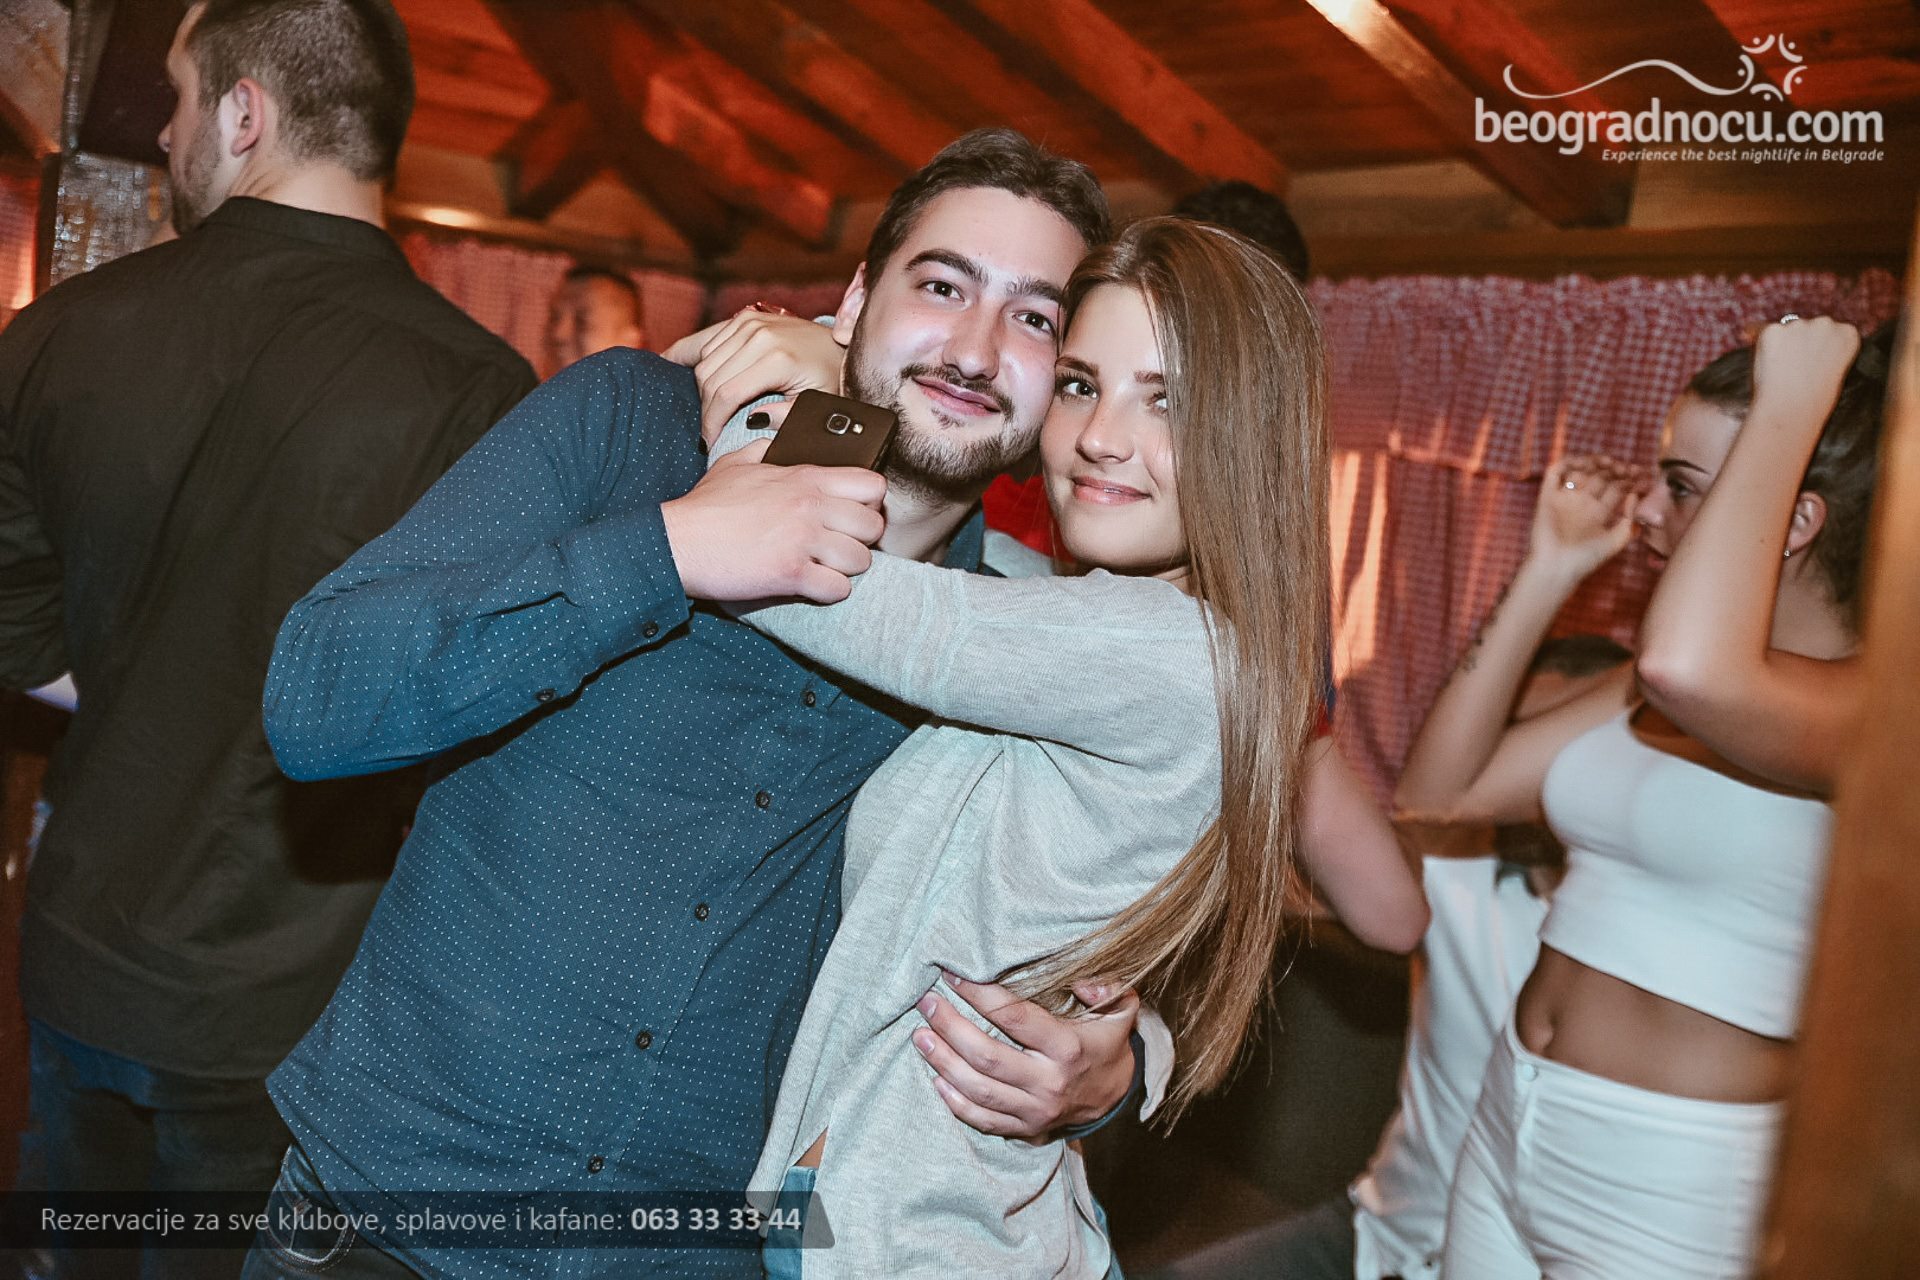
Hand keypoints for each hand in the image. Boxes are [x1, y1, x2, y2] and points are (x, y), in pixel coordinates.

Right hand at [661, 439, 884, 602]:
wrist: (678, 542)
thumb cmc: (705, 506)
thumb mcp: (736, 463)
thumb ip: (765, 448)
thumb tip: (776, 439)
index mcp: (804, 477)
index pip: (872, 485)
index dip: (870, 503)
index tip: (854, 513)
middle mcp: (811, 506)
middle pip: (873, 526)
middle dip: (861, 539)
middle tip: (841, 545)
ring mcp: (803, 541)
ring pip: (862, 560)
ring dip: (846, 568)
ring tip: (826, 567)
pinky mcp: (791, 574)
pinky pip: (838, 589)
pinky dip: (829, 591)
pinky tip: (812, 585)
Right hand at [688, 310, 846, 445]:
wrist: (840, 346)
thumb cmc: (829, 380)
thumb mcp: (815, 405)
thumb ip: (787, 418)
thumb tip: (754, 420)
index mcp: (777, 358)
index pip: (727, 393)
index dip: (712, 422)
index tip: (709, 443)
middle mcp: (760, 335)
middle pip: (710, 377)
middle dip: (705, 410)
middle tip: (710, 432)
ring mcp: (750, 322)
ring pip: (705, 361)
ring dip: (701, 389)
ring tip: (711, 411)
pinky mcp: (744, 317)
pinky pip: (707, 343)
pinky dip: (700, 364)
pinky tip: (698, 381)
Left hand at [911, 972, 1139, 1137]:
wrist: (1117, 1096)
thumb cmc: (1107, 1043)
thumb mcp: (1121, 1010)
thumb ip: (1110, 988)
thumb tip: (1081, 981)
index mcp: (1067, 1049)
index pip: (1014, 1018)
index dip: (980, 995)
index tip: (954, 974)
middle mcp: (1048, 1083)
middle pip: (987, 1056)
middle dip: (950, 1027)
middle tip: (926, 1002)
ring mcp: (1035, 1110)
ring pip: (979, 1090)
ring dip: (944, 1062)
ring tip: (920, 1036)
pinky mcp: (1025, 1129)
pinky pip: (983, 1120)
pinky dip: (955, 1103)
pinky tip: (936, 1078)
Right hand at [1527, 453, 1642, 580]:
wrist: (1556, 567)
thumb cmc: (1586, 559)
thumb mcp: (1617, 540)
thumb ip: (1629, 519)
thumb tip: (1634, 494)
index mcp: (1599, 513)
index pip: (1616, 488)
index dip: (1629, 479)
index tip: (1640, 474)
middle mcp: (1582, 503)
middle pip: (1601, 477)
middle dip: (1615, 469)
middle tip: (1625, 469)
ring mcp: (1565, 498)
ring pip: (1580, 470)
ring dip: (1595, 462)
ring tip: (1609, 463)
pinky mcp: (1548, 496)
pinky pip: (1555, 472)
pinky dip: (1568, 463)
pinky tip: (1584, 463)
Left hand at [1751, 316, 1860, 434]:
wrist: (1792, 410)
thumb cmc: (1813, 400)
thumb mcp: (1833, 371)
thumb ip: (1825, 351)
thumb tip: (1801, 342)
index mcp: (1848, 334)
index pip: (1831, 331)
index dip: (1817, 352)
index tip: (1814, 368)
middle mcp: (1826, 323)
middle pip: (1807, 327)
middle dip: (1799, 344)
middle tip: (1793, 372)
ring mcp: (1798, 324)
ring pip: (1785, 331)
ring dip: (1781, 346)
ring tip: (1781, 373)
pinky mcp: (1772, 329)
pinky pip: (1762, 333)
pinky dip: (1761, 347)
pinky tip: (1766, 366)